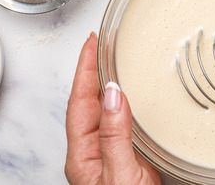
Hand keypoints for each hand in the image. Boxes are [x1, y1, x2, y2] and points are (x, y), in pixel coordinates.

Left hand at [65, 32, 160, 184]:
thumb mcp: (120, 175)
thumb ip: (114, 137)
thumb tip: (114, 95)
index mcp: (82, 156)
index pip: (78, 102)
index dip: (84, 69)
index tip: (92, 44)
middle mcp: (93, 154)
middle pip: (89, 102)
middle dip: (94, 70)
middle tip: (104, 43)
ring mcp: (111, 157)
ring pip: (107, 112)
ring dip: (111, 84)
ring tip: (117, 59)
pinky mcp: (131, 162)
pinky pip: (125, 124)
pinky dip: (129, 103)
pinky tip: (136, 95)